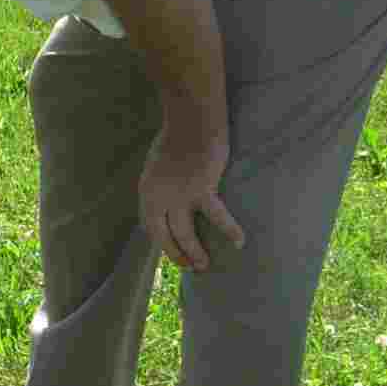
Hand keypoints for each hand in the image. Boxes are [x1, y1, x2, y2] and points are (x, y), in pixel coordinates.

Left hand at [139, 128, 245, 272]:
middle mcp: (158, 198)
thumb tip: (173, 195)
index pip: (150, 225)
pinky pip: (216, 216)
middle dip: (176, 254)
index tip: (172, 250)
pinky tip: (239, 242)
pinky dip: (229, 230)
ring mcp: (179, 196)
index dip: (161, 241)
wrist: (190, 119)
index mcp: (147, 191)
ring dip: (195, 253)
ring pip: (185, 234)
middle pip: (165, 236)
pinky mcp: (201, 190)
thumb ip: (163, 184)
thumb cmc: (178, 135)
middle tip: (189, 267)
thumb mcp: (158, 164)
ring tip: (204, 265)